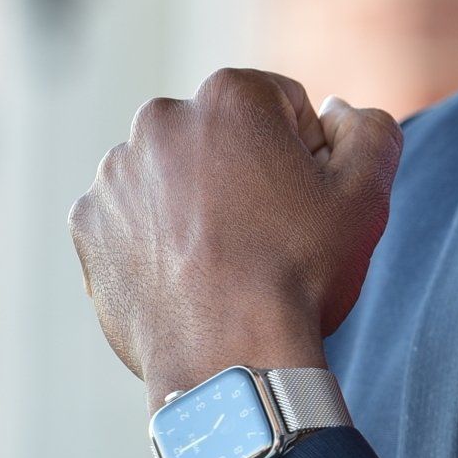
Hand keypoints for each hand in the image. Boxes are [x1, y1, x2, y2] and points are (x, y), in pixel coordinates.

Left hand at [68, 69, 400, 407]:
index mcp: (229, 96)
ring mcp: (116, 173)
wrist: (228, 361)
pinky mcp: (88, 223)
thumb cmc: (300, 275)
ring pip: (172, 176)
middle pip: (220, 137)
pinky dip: (154, 240)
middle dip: (244, 173)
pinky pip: (131, 219)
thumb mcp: (366, 195)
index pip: (282, 106)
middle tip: (266, 238)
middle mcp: (160, 119)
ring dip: (196, 204)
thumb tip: (337, 111)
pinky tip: (186, 278)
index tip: (304, 205)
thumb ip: (369, 131)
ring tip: (224, 262)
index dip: (305, 157)